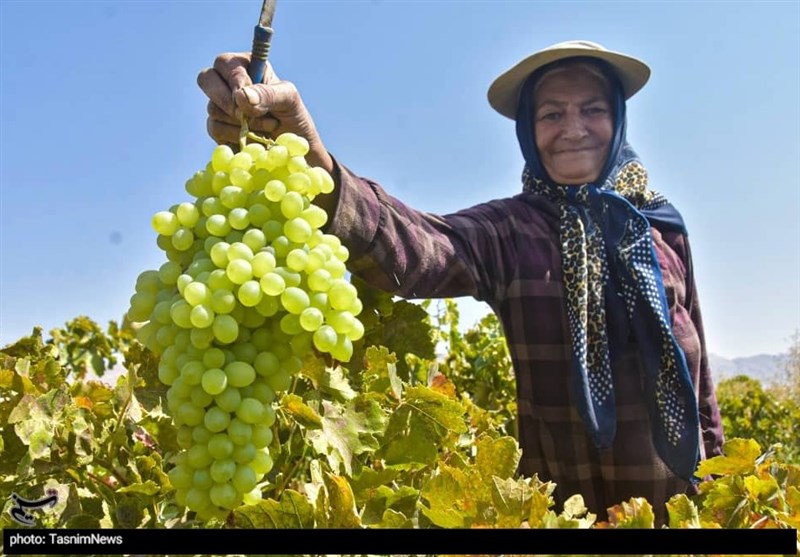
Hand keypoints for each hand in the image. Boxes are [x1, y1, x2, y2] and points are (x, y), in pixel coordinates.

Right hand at [197, 53, 332, 172]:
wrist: (292, 150)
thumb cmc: (293, 118)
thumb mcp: (290, 99)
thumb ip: (268, 93)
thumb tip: (241, 95)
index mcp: (246, 67)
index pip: (225, 63)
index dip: (234, 80)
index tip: (247, 96)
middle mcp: (229, 84)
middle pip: (206, 78)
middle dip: (224, 98)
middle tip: (243, 113)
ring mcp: (221, 106)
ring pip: (212, 108)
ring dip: (240, 121)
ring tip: (267, 126)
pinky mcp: (218, 128)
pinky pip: (215, 128)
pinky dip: (236, 135)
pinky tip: (255, 138)